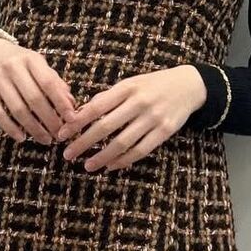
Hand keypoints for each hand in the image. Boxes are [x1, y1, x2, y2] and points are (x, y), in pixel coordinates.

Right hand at [0, 38, 77, 144]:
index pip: (49, 83)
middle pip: (34, 98)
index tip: (72, 119)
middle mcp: (12, 66)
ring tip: (45, 139)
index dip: (61, 103)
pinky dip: (10, 128)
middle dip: (49, 120)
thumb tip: (71, 105)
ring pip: (17, 109)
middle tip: (59, 134)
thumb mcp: (39, 65)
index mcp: (31, 59)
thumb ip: (55, 82)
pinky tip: (22, 137)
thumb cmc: (21, 63)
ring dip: (33, 128)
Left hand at [55, 65, 206, 172]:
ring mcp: (153, 118)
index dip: (77, 122)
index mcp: (127, 87)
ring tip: (87, 165)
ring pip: (122, 142)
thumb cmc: (152, 85)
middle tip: (68, 154)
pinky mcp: (165, 132)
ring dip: (102, 156)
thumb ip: (108, 97)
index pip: (96, 107)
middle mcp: (139, 102)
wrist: (188, 85)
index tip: (62, 134)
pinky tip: (110, 166)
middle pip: (105, 127)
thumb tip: (81, 114)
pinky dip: (123, 160)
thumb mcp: (130, 83)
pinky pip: (140, 150)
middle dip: (84, 142)